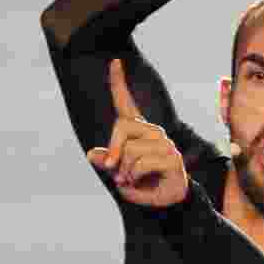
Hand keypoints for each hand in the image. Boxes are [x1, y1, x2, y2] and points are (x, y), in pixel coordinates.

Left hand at [86, 59, 189, 208]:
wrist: (169, 201)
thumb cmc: (145, 183)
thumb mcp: (120, 172)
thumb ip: (108, 161)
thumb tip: (91, 154)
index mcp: (139, 130)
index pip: (126, 103)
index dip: (118, 83)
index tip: (114, 62)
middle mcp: (153, 132)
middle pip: (122, 127)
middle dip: (114, 151)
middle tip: (114, 171)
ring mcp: (165, 144)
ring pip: (130, 151)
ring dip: (125, 172)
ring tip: (132, 180)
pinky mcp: (171, 159)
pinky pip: (140, 164)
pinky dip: (134, 178)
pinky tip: (142, 183)